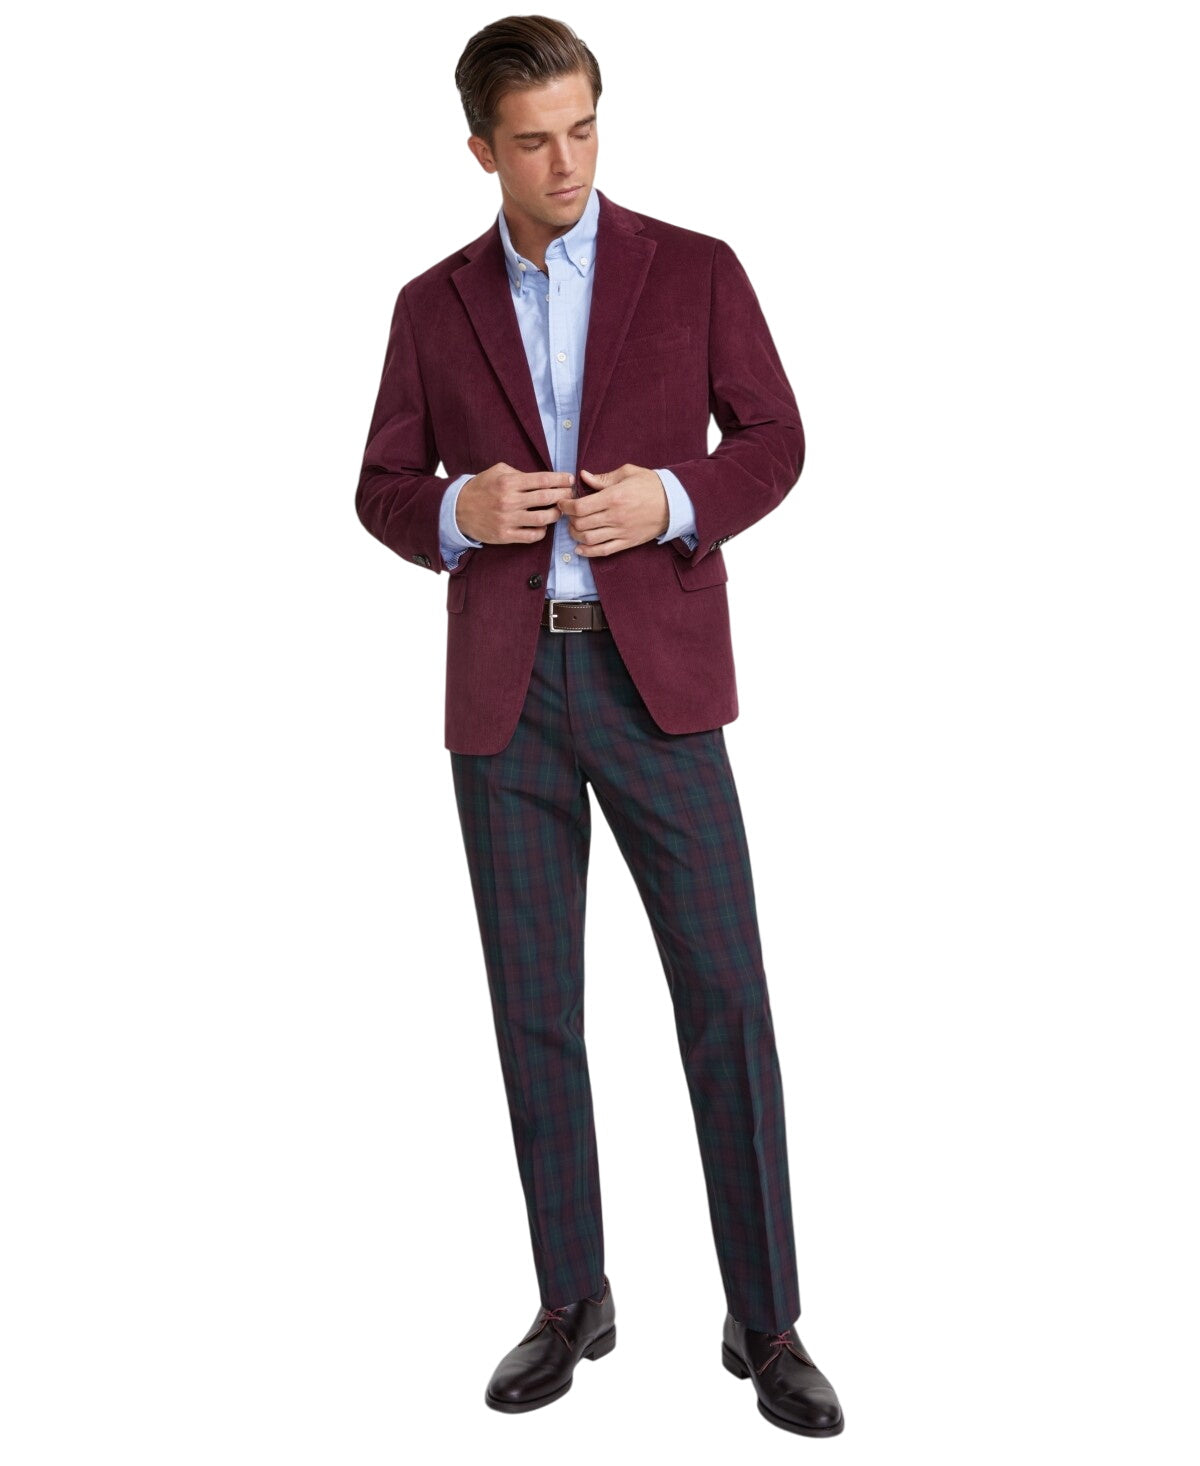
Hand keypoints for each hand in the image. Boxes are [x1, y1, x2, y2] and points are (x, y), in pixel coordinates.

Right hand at [457, 463, 575, 544]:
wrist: (457, 510)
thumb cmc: (481, 488)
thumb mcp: (497, 472)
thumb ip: (519, 473)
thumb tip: (542, 478)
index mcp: (508, 482)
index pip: (542, 480)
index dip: (560, 479)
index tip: (569, 479)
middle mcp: (509, 501)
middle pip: (546, 499)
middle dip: (563, 496)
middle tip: (570, 495)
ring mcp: (507, 520)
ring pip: (543, 519)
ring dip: (556, 515)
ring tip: (559, 511)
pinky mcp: (505, 535)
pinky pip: (532, 536)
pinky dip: (542, 531)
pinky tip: (543, 526)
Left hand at [559, 464, 669, 556]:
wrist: (674, 503)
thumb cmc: (651, 485)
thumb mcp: (628, 473)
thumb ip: (603, 477)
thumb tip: (583, 476)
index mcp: (614, 497)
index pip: (580, 506)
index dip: (566, 506)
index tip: (562, 502)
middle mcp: (615, 516)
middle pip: (581, 523)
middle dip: (569, 519)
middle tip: (568, 514)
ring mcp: (621, 531)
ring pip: (589, 539)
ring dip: (576, 535)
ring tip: (574, 528)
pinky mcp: (627, 542)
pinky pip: (603, 551)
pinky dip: (588, 552)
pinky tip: (580, 548)